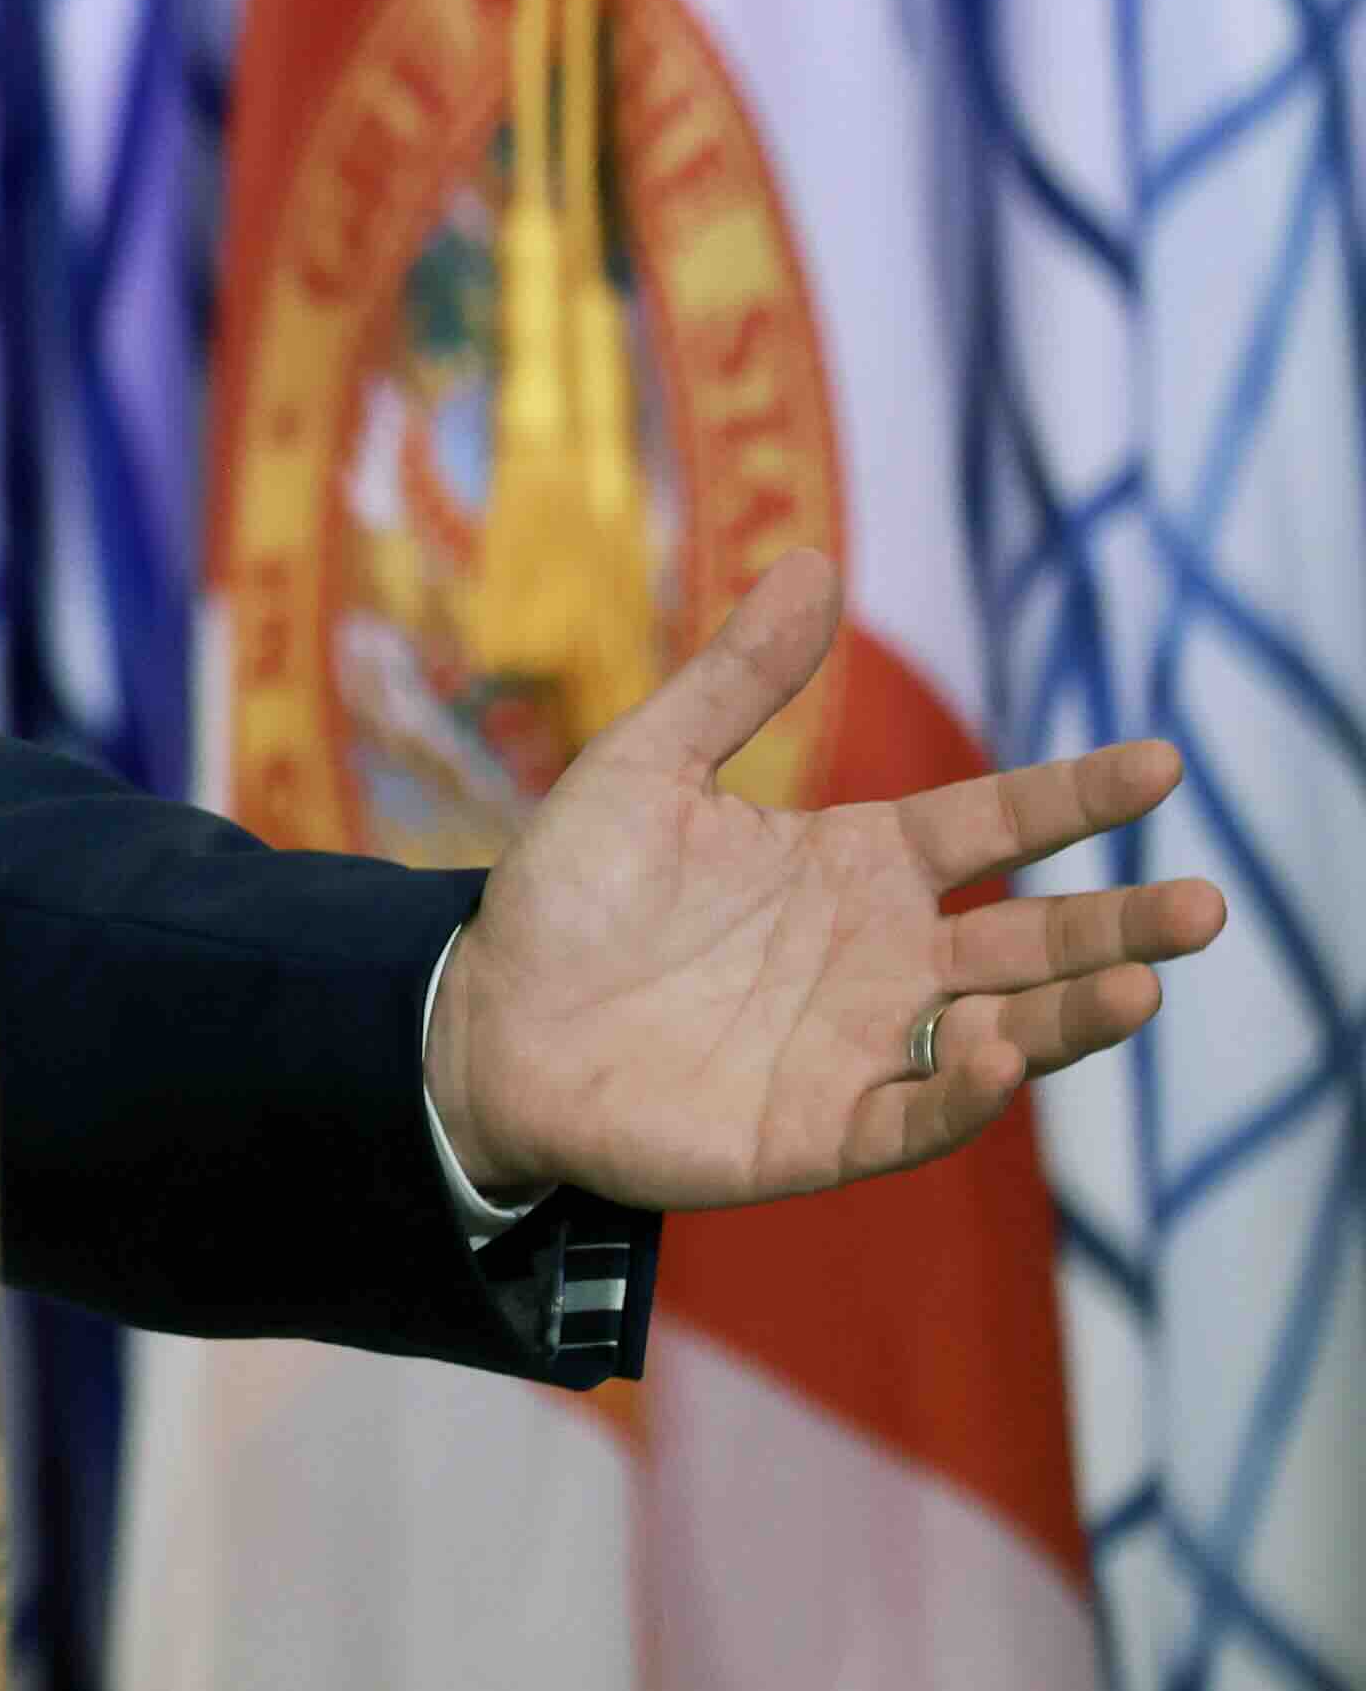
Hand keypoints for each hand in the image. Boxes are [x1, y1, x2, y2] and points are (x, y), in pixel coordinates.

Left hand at [426, 550, 1220, 1210]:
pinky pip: (915, 1116)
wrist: (485, 1020)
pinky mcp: (817, 1129)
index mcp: (856, 865)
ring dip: (1074, 1016)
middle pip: (1033, 939)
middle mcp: (881, 956)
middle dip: (1122, 924)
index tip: (1160, 762)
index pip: (993, 825)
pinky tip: (1000, 1051)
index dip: (1074, 798)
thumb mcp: (645, 767)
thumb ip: (736, 679)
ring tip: (1142, 986)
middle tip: (1206, 906)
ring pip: (1002, 1031)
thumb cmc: (567, 896)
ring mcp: (859, 1045)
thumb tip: (813, 561)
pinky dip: (964, 1091)